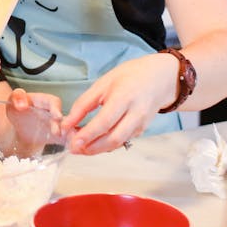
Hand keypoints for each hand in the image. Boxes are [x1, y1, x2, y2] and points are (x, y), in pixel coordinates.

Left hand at [0, 88, 64, 156]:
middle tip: (56, 132)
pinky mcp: (56, 136)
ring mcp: (56, 124)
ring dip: (68, 134)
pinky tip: (71, 147)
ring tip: (69, 141)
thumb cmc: (17, 110)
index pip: (54, 102)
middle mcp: (53, 112)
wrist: (17, 127)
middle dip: (62, 124)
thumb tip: (22, 105)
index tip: (57, 117)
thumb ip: (17, 97)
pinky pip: (65, 138)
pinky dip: (69, 142)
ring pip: (67, 128)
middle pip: (62, 117)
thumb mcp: (13, 101)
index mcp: (44, 101)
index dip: (57, 109)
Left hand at [61, 54, 176, 154]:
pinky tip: (94, 142)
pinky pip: (122, 141)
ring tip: (80, 147)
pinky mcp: (142, 130)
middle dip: (91, 148)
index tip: (72, 142)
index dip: (88, 135)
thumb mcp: (103, 83)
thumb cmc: (130, 76)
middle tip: (73, 149)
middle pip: (113, 139)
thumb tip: (67, 123)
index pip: (105, 122)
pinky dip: (106, 145)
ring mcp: (141, 124)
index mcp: (124, 98)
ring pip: (118, 143)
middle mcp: (136, 114)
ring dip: (97, 149)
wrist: (159, 78)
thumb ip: (83, 104)